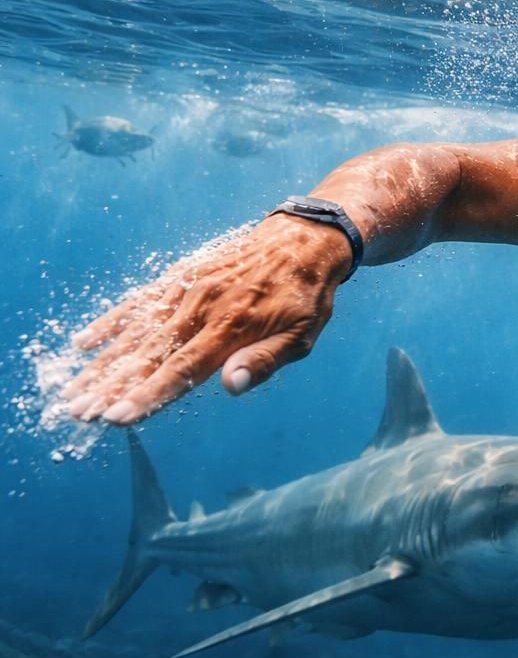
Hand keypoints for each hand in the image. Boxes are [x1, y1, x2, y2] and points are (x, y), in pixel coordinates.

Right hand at [61, 215, 353, 425]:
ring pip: (136, 333)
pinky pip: (139, 301)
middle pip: (148, 355)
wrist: (302, 241)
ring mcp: (186, 291)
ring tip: (72, 393)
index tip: (116, 417)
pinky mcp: (179, 277)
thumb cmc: (304, 297)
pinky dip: (110, 322)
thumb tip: (231, 386)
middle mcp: (201, 309)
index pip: (182, 369)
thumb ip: (264, 360)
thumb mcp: (302, 335)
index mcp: (232, 328)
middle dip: (111, 387)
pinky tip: (83, 343)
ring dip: (102, 365)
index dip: (148, 394)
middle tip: (78, 414)